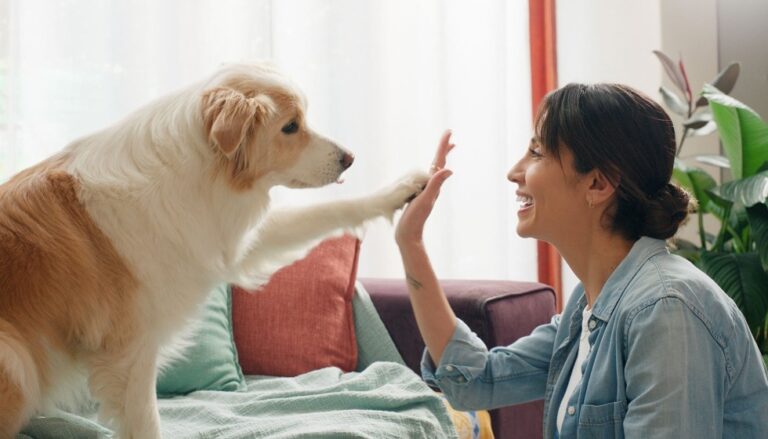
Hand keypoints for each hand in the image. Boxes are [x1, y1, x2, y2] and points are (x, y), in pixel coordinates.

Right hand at [395, 130, 454, 247]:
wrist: (408, 235)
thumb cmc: (415, 219)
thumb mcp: (426, 200)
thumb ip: (436, 185)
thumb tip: (449, 170)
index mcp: (433, 185)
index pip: (440, 161)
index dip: (444, 146)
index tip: (449, 132)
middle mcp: (431, 187)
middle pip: (439, 164)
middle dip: (444, 149)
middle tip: (450, 136)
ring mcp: (425, 192)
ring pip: (433, 171)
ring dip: (439, 159)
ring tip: (444, 151)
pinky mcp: (418, 197)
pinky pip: (425, 179)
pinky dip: (428, 171)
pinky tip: (427, 173)